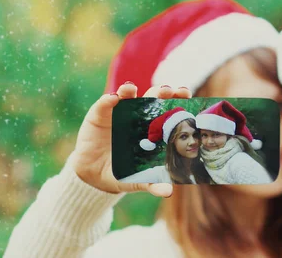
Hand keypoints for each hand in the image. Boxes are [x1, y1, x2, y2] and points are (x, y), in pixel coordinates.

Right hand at [68, 83, 186, 196]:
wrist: (96, 175)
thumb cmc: (125, 172)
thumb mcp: (139, 179)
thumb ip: (153, 184)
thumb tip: (168, 192)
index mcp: (155, 126)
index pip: (169, 109)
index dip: (178, 99)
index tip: (186, 93)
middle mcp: (140, 114)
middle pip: (153, 97)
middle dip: (160, 91)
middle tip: (167, 90)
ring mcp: (120, 111)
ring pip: (128, 94)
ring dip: (129, 90)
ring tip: (130, 88)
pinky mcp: (100, 113)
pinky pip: (104, 104)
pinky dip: (108, 100)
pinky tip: (112, 99)